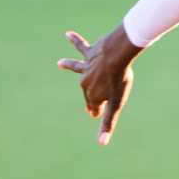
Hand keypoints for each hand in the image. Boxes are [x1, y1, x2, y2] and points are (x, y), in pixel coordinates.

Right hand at [56, 28, 142, 144]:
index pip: (93, 107)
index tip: (98, 113)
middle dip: (93, 94)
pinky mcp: (90, 53)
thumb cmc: (119, 80)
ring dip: (68, 65)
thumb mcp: (116, 104)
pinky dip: (75, 41)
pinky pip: (81, 46)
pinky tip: (67, 34)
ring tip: (59, 63)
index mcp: (91, 95)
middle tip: (101, 95)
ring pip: (76, 67)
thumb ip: (108, 122)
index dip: (97, 111)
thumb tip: (101, 144)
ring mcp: (86, 66)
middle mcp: (85, 81)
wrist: (117, 56)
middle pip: (88, 90)